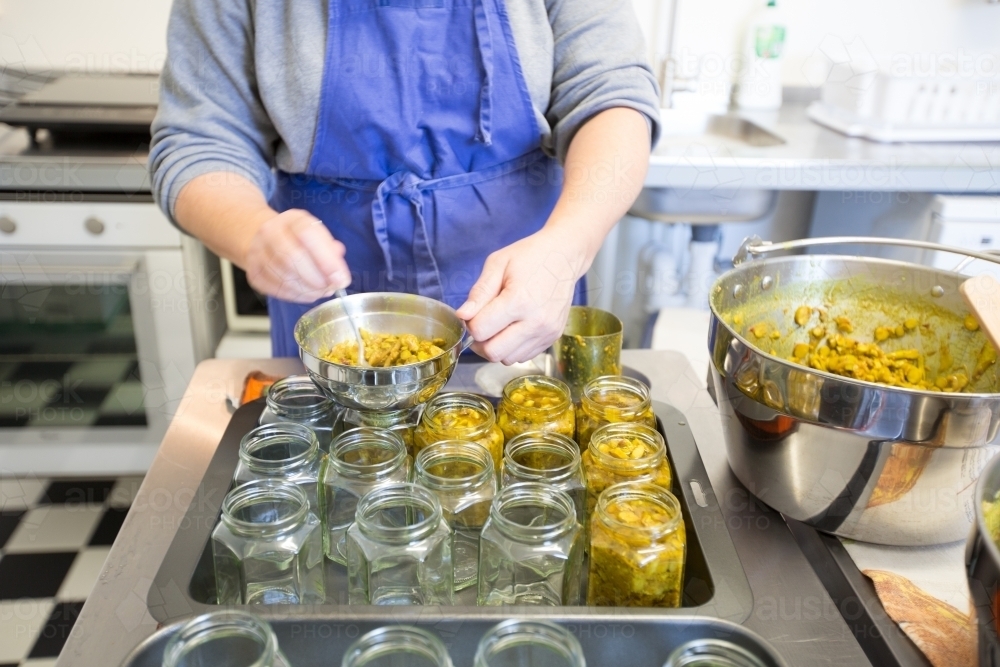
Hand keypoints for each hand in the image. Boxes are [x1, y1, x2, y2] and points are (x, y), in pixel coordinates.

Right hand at [242, 209, 350, 302]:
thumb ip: (330, 250)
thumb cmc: (296, 238)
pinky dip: (296, 296)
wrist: (260, 237)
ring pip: (284, 277)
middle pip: (293, 258)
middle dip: (317, 279)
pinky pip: (276, 290)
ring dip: (308, 290)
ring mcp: (258, 253)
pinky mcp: (253, 273)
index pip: (308, 235)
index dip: (327, 261)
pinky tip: (306, 293)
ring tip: (320, 291)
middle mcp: (271, 232)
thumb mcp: (316, 234)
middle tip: (330, 288)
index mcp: (292, 219)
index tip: (341, 279)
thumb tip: (339, 273)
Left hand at [457, 226, 589, 363]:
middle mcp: (535, 322)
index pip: (480, 331)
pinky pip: (524, 356)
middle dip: (480, 342)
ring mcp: (546, 332)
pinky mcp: (553, 338)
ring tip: (499, 325)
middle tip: (482, 325)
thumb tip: (463, 316)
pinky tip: (514, 328)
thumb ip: (479, 292)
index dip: (470, 324)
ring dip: (497, 346)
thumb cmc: (530, 256)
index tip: (473, 314)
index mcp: (518, 301)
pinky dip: (513, 348)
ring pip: (508, 359)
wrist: (565, 256)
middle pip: (493, 352)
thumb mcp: (497, 264)